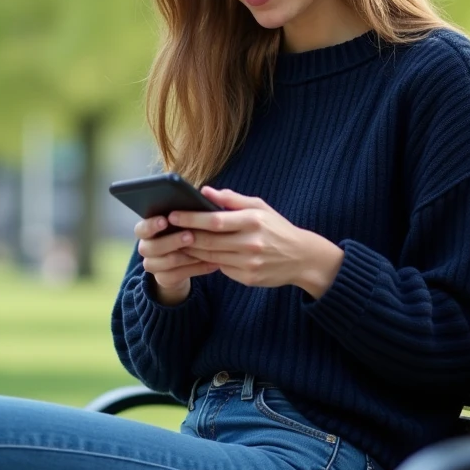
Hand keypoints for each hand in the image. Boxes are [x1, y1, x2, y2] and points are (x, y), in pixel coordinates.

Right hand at [135, 215, 219, 305]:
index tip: (165, 220)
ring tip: (207, 249)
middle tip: (190, 235)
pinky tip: (213, 263)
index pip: (141, 228)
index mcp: (146, 230)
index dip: (151, 225)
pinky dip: (198, 269)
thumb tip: (201, 193)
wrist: (181, 261)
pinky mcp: (163, 279)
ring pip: (167, 262)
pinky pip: (179, 275)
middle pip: (152, 247)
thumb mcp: (182, 220)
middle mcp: (145, 248)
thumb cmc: (183, 231)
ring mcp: (153, 265)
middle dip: (172, 241)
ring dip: (188, 256)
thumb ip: (185, 210)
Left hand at [171, 187, 343, 296]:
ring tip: (175, 241)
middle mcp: (251, 243)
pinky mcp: (248, 278)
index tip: (173, 214)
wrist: (302, 258)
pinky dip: (206, 261)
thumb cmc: (277, 229)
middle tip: (167, 229)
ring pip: (210, 256)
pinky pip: (221, 268)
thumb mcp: (261, 208)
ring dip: (190, 249)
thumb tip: (205, 191)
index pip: (215, 220)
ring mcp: (249, 263)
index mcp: (253, 221)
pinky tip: (194, 254)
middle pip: (208, 240)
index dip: (191, 218)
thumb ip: (233, 199)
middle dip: (185, 234)